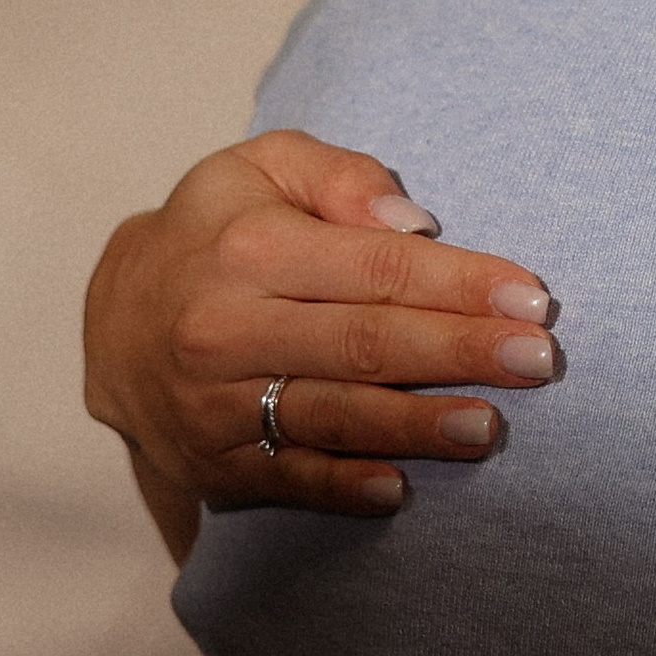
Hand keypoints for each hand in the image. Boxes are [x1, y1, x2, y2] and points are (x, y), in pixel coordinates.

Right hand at [84, 131, 560, 554]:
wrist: (117, 319)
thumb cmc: (221, 229)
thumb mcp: (266, 166)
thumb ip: (343, 176)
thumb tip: (413, 222)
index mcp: (251, 246)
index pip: (378, 268)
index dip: (462, 284)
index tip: (534, 299)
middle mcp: (225, 327)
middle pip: (365, 344)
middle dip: (460, 353)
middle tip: (538, 362)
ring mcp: (213, 402)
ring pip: (332, 416)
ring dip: (416, 427)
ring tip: (487, 428)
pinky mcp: (210, 461)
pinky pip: (286, 478)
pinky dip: (343, 487)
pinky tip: (399, 489)